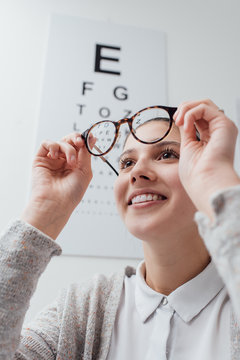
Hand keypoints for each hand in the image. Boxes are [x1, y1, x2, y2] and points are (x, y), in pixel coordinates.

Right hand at [21, 133, 92, 237]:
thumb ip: (86, 153)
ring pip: (60, 142)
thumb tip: (91, 137)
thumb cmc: (71, 193)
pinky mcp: (40, 159)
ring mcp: (52, 160)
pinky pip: (46, 144)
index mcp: (75, 164)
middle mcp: (63, 161)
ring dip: (67, 148)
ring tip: (71, 161)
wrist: (56, 203)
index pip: (79, 146)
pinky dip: (53, 146)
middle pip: (69, 141)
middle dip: (75, 139)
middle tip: (79, 143)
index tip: (88, 139)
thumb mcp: (85, 170)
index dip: (83, 140)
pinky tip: (56, 156)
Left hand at [174, 99, 239, 218]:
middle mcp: (219, 131)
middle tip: (176, 119)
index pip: (198, 116)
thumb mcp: (187, 146)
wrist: (205, 182)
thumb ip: (187, 130)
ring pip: (204, 103)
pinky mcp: (225, 125)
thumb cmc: (196, 173)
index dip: (184, 114)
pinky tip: (186, 126)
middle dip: (185, 108)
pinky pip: (205, 107)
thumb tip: (181, 118)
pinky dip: (191, 114)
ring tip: (179, 121)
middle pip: (202, 106)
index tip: (175, 122)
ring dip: (186, 109)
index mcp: (210, 137)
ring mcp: (223, 127)